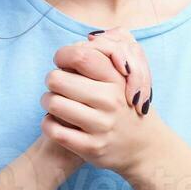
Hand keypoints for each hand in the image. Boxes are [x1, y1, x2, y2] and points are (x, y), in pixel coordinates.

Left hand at [38, 32, 162, 176]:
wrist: (143, 147)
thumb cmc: (124, 105)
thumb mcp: (123, 78)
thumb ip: (103, 56)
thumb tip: (81, 42)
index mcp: (116, 79)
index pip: (80, 55)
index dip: (63, 55)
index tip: (62, 62)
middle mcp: (110, 101)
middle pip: (56, 79)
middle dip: (51, 80)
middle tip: (58, 86)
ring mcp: (101, 126)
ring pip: (52, 103)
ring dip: (47, 102)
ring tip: (55, 103)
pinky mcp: (91, 147)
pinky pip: (53, 130)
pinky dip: (47, 124)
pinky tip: (55, 122)